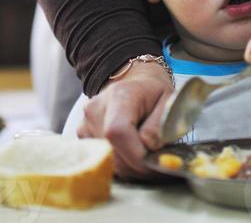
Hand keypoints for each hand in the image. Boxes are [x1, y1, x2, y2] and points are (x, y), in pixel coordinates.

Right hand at [77, 63, 172, 179]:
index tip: (155, 162)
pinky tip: (130, 152)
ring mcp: (86, 124)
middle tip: (155, 161)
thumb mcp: (168, 102)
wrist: (135, 85)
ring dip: (128, 166)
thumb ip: (159, 125)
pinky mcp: (82, 136)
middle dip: (136, 165)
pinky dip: (119, 163)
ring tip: (143, 153)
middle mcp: (96, 109)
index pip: (118, 131)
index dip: (136, 155)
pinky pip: (101, 161)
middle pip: (111, 153)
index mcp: (119, 95)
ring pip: (106, 162)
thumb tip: (147, 146)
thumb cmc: (154, 94)